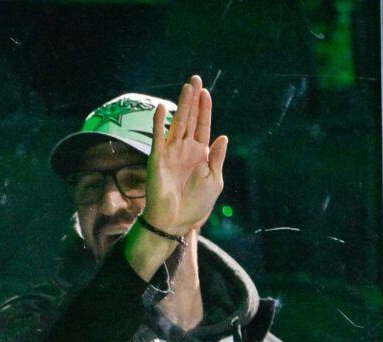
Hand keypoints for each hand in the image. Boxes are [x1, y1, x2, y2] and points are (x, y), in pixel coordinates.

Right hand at [143, 74, 228, 237]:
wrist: (174, 221)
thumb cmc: (196, 205)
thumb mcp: (214, 181)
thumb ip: (217, 158)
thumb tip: (224, 137)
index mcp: (200, 155)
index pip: (203, 126)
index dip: (205, 109)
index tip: (207, 93)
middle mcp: (185, 149)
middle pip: (191, 119)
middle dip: (194, 99)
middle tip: (196, 79)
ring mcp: (171, 152)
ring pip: (177, 122)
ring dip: (182, 105)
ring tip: (187, 86)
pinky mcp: (158, 158)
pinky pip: (158, 137)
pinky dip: (159, 123)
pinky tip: (161, 108)